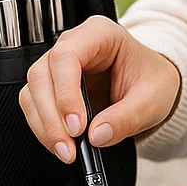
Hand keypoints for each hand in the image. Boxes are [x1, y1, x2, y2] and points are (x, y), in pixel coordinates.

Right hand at [19, 16, 180, 161]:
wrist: (153, 88)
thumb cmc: (153, 81)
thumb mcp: (152, 100)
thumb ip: (126, 117)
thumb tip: (96, 135)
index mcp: (99, 34)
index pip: (66, 56)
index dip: (66, 93)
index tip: (77, 126)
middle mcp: (73, 45)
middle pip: (42, 75)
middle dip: (52, 116)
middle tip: (70, 147)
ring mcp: (58, 67)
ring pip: (33, 92)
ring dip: (44, 126)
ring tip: (67, 152)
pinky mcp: (53, 88)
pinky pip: (35, 107)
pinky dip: (44, 129)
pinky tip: (62, 145)